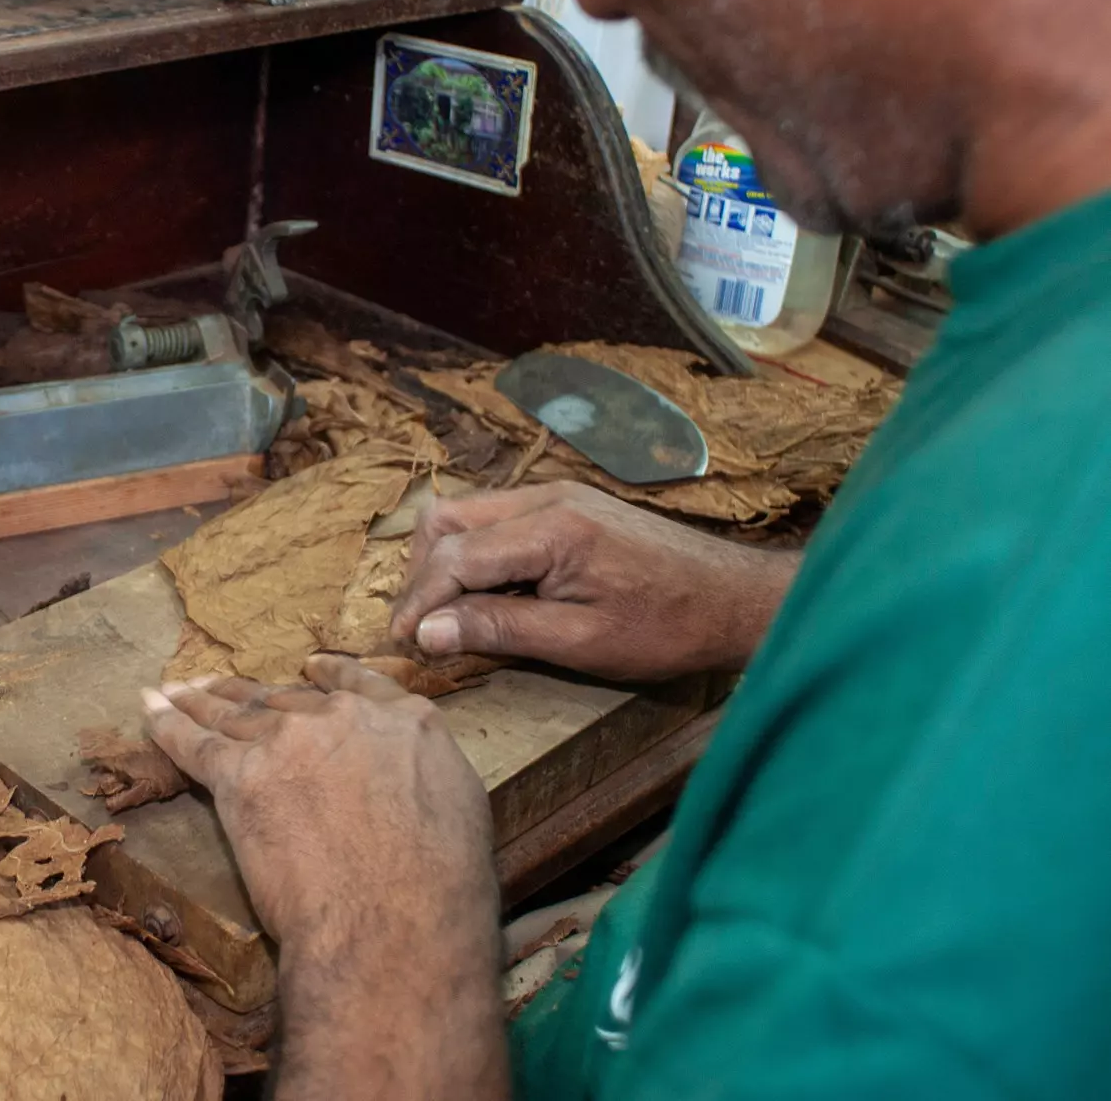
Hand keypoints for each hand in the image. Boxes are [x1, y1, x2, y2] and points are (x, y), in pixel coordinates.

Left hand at [144, 657, 506, 1099]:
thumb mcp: (460, 808)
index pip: (357, 686)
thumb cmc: (441, 888)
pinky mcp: (238, 776)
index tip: (309, 670)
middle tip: (223, 689)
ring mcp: (287, 741)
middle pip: (286, 701)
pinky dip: (166, 723)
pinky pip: (193, 742)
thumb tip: (406, 781)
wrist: (391, 921)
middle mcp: (341, 718)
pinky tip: (148, 708)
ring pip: (235, 713)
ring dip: (202, 700)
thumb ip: (423, 774)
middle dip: (253, 696)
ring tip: (178, 689)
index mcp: (403, 721)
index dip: (328, 678)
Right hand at [388, 482, 798, 680]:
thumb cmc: (667, 627)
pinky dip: (476, 555)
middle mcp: (546, 497)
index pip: (454, 556)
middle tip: (422, 629)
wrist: (736, 599)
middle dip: (423, 575)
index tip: (403, 645)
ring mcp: (557, 495)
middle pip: (447, 520)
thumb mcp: (580, 642)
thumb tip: (427, 632)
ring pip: (467, 515)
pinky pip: (497, 520)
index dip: (420, 602)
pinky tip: (489, 597)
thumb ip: (500, 630)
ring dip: (446, 563)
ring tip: (450, 617)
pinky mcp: (567, 505)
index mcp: (551, 529)